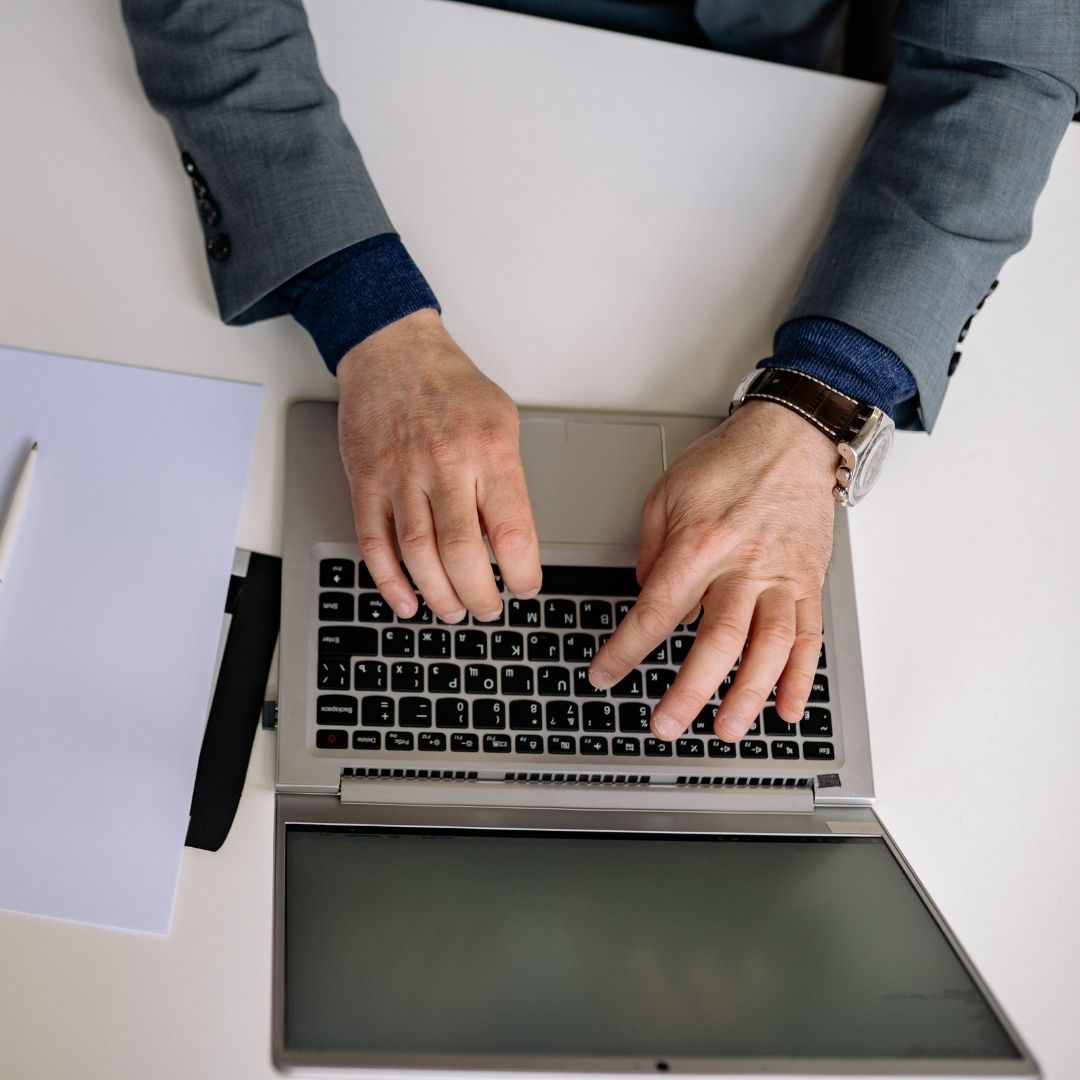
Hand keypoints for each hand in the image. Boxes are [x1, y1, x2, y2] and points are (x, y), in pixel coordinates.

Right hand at [336, 309, 541, 621]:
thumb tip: (514, 540)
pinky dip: (389, 580)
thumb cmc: (451, 386)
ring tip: (453, 611)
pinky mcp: (365, 482)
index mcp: (488, 451)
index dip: (521, 573)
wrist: (391, 350)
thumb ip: (508, 479)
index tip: (525, 588)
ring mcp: (400, 475)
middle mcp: (445, 465)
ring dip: (437, 595)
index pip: (511, 531)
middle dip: (479, 596)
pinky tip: (405, 600)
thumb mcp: (502, 422)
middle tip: (487, 611)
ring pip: (418, 555)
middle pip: (462, 553)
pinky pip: (374, 543)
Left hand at [588, 400, 836, 740]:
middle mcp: (743, 567)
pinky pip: (809, 637)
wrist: (791, 436)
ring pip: (769, 648)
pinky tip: (786, 709)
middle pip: (717, 642)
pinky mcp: (810, 582)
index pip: (656, 611)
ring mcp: (782, 578)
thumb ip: (651, 550)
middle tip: (666, 725)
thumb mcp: (667, 493)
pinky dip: (800, 677)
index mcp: (699, 545)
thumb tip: (647, 595)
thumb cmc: (729, 460)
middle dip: (689, 691)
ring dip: (748, 695)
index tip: (605, 674)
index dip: (626, 650)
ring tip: (728, 729)